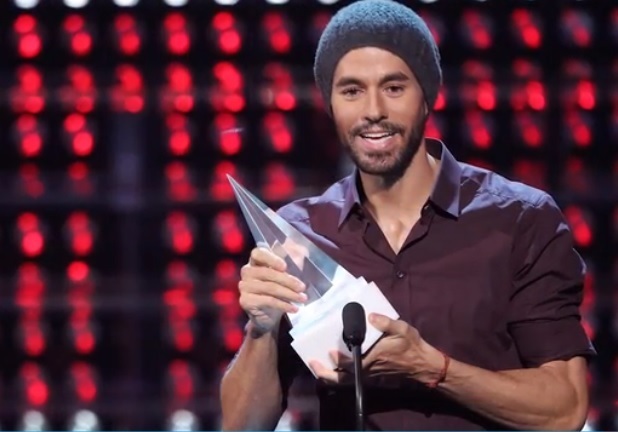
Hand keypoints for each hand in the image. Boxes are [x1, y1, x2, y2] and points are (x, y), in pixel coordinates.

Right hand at [238, 247, 306, 333]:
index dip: (271, 258)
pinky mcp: (245, 301)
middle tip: (302, 288)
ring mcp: (244, 286)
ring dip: (289, 294)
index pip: (258, 253)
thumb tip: (303, 249)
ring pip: (270, 288)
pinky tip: (294, 308)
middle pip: (267, 272)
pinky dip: (283, 305)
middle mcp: (247, 271)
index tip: (285, 267)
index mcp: (255, 261)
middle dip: (288, 280)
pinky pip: (268, 301)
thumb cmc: (279, 289)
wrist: (269, 315)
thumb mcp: (289, 273)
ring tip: (302, 298)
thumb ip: (294, 259)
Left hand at [310, 313, 443, 385]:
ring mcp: (369, 377)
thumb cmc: (412, 347)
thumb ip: (385, 322)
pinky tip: (333, 366)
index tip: (329, 352)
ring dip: (330, 375)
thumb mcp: (401, 330)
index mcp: (372, 360)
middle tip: (312, 363)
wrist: (422, 366)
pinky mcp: (371, 378)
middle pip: (342, 378)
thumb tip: (370, 315)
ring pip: (345, 381)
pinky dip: (340, 376)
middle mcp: (368, 371)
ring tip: (317, 365)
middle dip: (325, 372)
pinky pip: (351, 380)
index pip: (351, 365)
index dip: (338, 360)